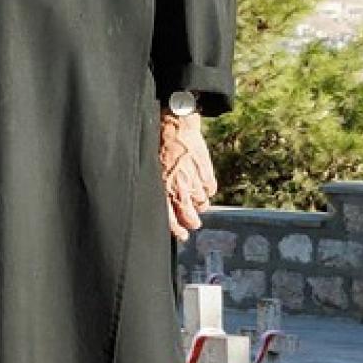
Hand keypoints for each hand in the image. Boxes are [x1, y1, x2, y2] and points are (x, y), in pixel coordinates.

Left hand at [160, 111, 217, 241]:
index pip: (171, 220)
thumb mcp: (151, 170)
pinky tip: (200, 181)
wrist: (174, 127)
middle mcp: (180, 189)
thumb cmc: (158, 147)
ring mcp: (195, 182)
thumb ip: (159, 190)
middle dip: (192, 221)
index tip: (182, 236)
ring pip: (202, 205)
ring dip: (198, 202)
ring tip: (193, 192)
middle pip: (192, 218)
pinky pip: (211, 190)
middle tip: (192, 219)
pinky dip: (206, 189)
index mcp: (163, 190)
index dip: (178, 231)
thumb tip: (165, 206)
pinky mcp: (207, 174)